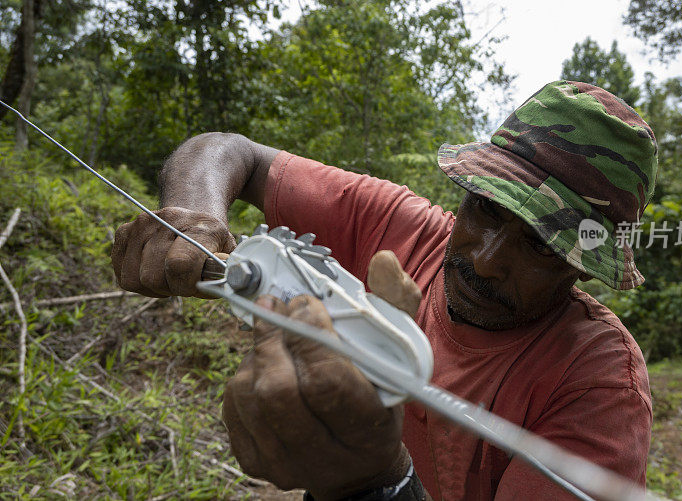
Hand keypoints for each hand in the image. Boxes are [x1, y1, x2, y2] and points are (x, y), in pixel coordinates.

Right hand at [111, 207, 235, 297]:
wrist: (192, 217)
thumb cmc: (212, 243)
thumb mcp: (229, 253)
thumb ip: (227, 271)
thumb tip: (226, 285)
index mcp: (199, 226)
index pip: (179, 264)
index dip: (186, 285)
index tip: (195, 286)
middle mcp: (166, 220)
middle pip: (153, 277)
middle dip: (170, 288)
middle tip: (184, 281)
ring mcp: (141, 224)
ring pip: (134, 279)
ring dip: (154, 287)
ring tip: (171, 277)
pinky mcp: (124, 232)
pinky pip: (123, 276)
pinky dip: (139, 283)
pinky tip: (156, 272)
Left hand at [223, 251, 421, 498]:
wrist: (357, 467)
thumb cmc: (381, 398)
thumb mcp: (401, 354)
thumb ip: (395, 304)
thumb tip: (382, 261)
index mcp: (366, 430)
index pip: (326, 383)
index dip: (310, 336)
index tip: (307, 305)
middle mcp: (323, 457)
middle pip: (278, 393)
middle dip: (273, 338)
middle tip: (278, 306)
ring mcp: (283, 464)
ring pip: (250, 395)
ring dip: (259, 351)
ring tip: (274, 330)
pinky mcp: (254, 460)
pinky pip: (234, 404)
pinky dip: (246, 372)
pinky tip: (267, 360)